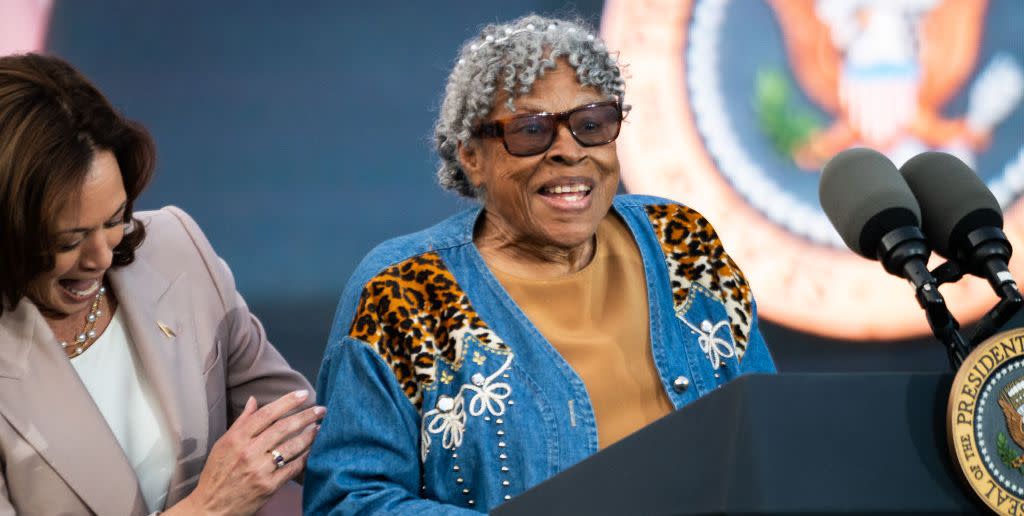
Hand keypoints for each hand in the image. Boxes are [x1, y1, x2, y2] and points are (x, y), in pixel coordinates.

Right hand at [167, 390, 323, 515]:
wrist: (211, 507)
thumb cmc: (217, 473)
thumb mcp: (223, 444)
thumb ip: (241, 422)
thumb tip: (254, 400)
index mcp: (237, 439)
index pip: (267, 414)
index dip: (287, 402)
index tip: (303, 394)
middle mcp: (249, 452)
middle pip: (283, 428)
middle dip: (306, 416)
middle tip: (321, 409)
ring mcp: (259, 470)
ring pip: (291, 447)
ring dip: (310, 436)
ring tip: (321, 428)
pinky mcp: (268, 486)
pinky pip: (292, 468)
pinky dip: (305, 458)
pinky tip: (313, 450)